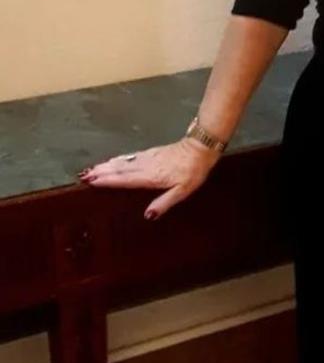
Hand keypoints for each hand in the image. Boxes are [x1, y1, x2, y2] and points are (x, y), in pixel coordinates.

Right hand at [77, 138, 221, 219]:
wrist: (200, 148)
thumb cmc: (193, 171)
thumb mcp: (183, 191)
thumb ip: (164, 202)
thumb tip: (147, 215)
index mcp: (151, 177)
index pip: (125, 179)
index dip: (108, 180)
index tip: (92, 181)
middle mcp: (146, 166)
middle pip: (120, 169)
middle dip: (101, 172)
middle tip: (84, 175)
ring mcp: (148, 157)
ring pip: (123, 161)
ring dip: (107, 165)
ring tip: (92, 168)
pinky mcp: (151, 152)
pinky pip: (130, 156)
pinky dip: (118, 159)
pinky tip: (113, 160)